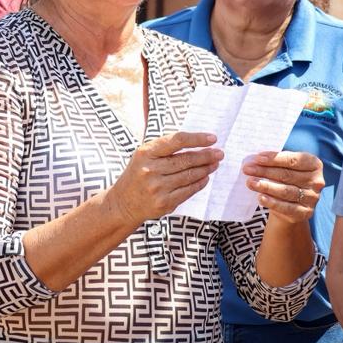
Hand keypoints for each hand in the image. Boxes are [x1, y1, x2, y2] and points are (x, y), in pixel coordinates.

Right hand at [108, 132, 222, 224]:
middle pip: (186, 160)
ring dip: (206, 169)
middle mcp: (150, 170)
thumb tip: (198, 143)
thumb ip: (165, 148)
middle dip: (206, 156)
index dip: (197, 139)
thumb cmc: (138, 174)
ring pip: (189, 176)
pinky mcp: (164, 203)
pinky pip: (188, 191)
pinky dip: (199, 184)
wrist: (123, 203)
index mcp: (146, 153)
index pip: (176, 141)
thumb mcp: (144, 155)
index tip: (212, 138)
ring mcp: (157, 188)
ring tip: (214, 164)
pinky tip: (205, 178)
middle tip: (219, 153)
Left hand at [246, 150, 323, 225]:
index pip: (293, 160)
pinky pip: (286, 207)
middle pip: (287, 175)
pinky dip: (272, 202)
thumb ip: (276, 162)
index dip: (275, 159)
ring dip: (266, 186)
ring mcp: (312, 198)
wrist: (291, 205)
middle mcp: (317, 181)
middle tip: (247, 169)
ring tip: (250, 182)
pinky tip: (260, 197)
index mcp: (314, 164)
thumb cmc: (286, 179)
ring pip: (286, 191)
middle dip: (265, 171)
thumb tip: (255, 160)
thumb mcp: (286, 167)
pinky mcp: (305, 212)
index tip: (258, 158)